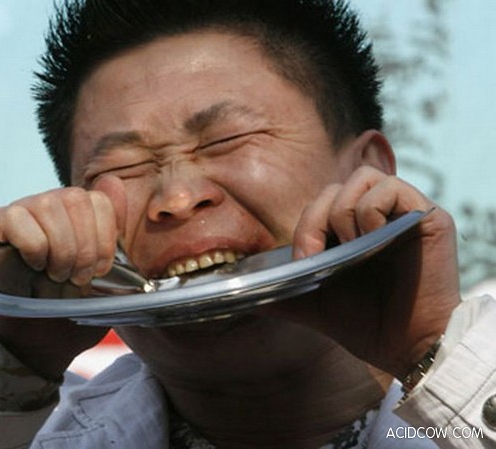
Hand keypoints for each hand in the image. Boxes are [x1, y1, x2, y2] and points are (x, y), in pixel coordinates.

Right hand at [0, 175, 125, 378]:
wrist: (31, 341)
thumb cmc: (69, 307)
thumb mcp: (102, 274)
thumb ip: (111, 230)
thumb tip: (114, 182)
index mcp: (76, 214)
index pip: (99, 199)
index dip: (106, 235)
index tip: (101, 269)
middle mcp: (46, 206)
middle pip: (75, 198)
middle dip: (84, 245)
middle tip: (78, 277)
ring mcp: (16, 213)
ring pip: (47, 205)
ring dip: (60, 248)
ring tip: (57, 275)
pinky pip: (17, 218)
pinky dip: (33, 246)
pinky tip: (33, 266)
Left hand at [271, 166, 460, 379]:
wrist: (405, 348)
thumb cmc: (362, 324)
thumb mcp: (311, 303)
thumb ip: (280, 292)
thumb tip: (238, 293)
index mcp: (353, 230)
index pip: (322, 202)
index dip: (306, 224)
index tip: (303, 259)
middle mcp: (379, 216)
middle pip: (337, 188)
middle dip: (317, 219)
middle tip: (318, 255)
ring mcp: (403, 213)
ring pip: (363, 177)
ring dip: (344, 211)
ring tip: (351, 246)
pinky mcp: (428, 216)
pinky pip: (393, 187)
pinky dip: (372, 209)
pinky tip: (373, 238)